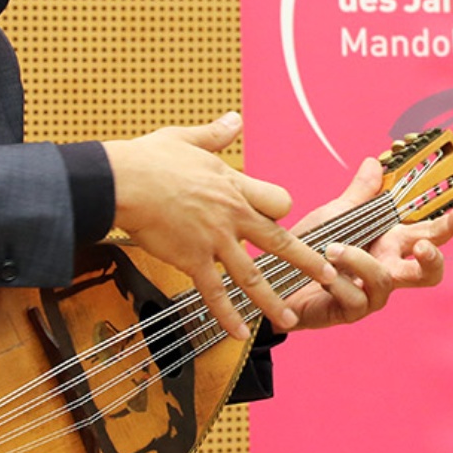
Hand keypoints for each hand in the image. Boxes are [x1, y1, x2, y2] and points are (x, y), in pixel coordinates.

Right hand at [103, 112, 335, 340]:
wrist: (122, 183)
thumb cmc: (151, 159)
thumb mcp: (188, 139)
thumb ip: (216, 134)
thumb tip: (234, 119)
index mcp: (235, 186)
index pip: (278, 202)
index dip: (279, 211)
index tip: (275, 217)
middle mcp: (233, 216)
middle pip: (279, 242)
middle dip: (307, 261)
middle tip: (330, 276)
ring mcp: (215, 241)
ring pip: (252, 276)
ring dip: (272, 300)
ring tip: (289, 319)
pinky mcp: (192, 260)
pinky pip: (215, 293)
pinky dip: (227, 315)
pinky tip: (239, 333)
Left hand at [277, 157, 452, 330]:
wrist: (275, 280)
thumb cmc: (308, 249)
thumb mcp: (333, 215)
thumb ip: (358, 194)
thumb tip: (374, 162)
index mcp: (391, 244)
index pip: (430, 233)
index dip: (452, 225)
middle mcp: (389, 269)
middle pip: (429, 271)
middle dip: (433, 257)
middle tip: (421, 245)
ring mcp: (372, 294)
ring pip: (386, 280)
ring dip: (359, 260)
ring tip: (333, 248)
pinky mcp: (351, 311)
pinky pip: (355, 296)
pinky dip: (337, 279)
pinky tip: (321, 274)